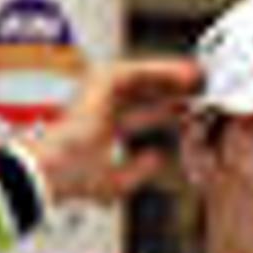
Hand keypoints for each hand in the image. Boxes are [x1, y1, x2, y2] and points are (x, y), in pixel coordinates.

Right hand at [18, 58, 200, 205]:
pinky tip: (183, 76)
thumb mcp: (117, 181)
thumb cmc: (73, 179)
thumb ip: (139, 170)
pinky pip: (138, 71)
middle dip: (172, 91)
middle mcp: (100, 107)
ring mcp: (99, 93)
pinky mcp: (100, 82)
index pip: (140, 115)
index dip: (165, 113)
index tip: (188, 114)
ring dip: (170, 77)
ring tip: (197, 78)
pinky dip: (161, 72)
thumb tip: (158, 158)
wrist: (54, 170)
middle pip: (144, 93)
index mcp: (102, 129)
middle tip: (198, 91)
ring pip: (143, 78)